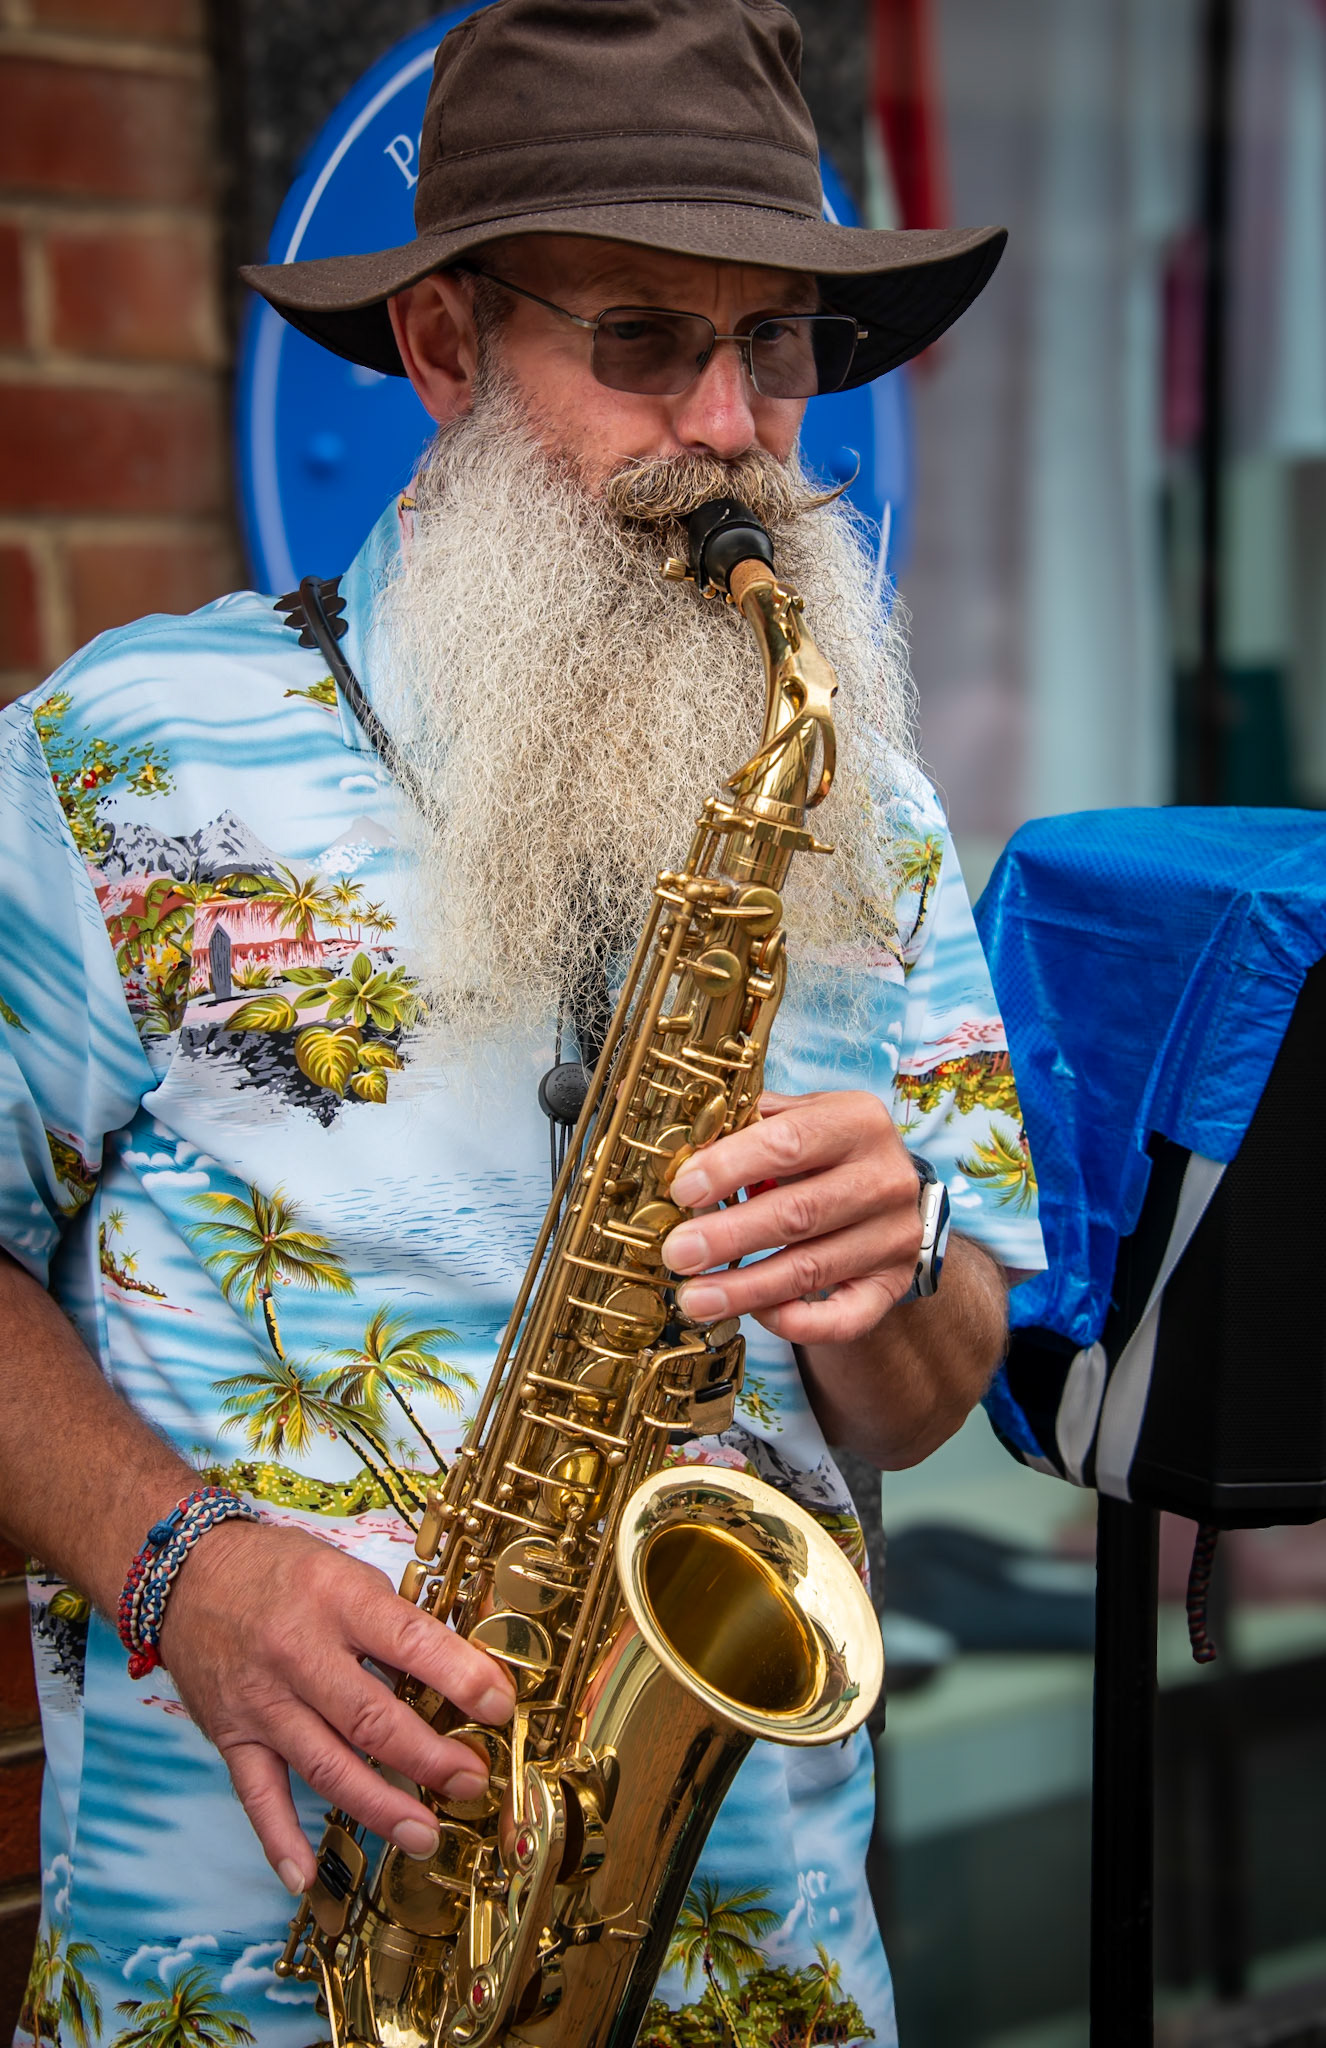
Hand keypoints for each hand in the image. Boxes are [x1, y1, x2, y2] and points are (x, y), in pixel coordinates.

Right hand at [159, 1519, 515, 1894]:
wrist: (184, 1574)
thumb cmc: (279, 1570)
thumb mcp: (343, 1571)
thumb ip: (393, 1621)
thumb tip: (458, 1670)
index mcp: (336, 1600)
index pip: (409, 1642)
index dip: (460, 1676)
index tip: (500, 1705)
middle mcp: (297, 1653)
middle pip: (370, 1717)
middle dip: (428, 1757)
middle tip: (471, 1781)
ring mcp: (262, 1701)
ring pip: (325, 1764)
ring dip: (378, 1806)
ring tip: (424, 1833)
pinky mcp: (231, 1736)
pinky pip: (256, 1795)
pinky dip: (278, 1840)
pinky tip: (304, 1877)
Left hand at [662, 1090, 922, 1346]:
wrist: (889, 1190)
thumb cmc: (824, 1152)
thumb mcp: (798, 1119)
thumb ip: (749, 1127)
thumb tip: (682, 1155)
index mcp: (858, 1122)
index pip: (788, 1143)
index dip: (729, 1168)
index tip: (683, 1191)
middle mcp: (886, 1178)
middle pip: (798, 1213)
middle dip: (728, 1237)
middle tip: (677, 1254)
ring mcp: (895, 1235)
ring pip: (811, 1270)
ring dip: (745, 1289)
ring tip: (694, 1299)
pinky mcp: (894, 1283)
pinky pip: (846, 1318)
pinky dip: (797, 1324)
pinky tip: (756, 1316)